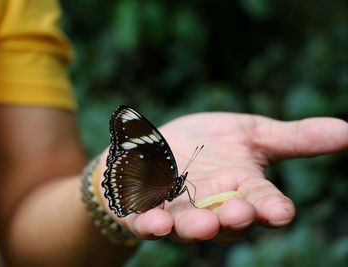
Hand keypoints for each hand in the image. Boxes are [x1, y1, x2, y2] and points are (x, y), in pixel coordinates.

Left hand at [98, 112, 347, 242]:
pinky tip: (154, 222)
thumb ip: (293, 138)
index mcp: (243, 190)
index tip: (281, 212)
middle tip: (240, 212)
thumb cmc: (209, 143)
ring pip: (189, 227)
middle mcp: (214, 208)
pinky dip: (151, 224)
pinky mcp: (148, 211)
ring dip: (195, 227)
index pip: (263, 203)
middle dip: (234, 218)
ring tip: (200, 225)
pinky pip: (149, 222)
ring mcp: (180, 213)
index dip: (272, 208)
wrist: (161, 147)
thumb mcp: (252, 133)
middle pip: (228, 220)